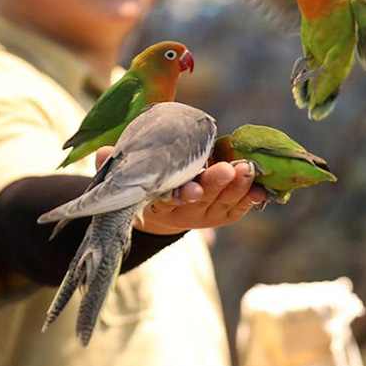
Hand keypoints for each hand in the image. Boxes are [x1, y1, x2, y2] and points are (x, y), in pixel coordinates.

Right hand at [95, 146, 266, 235]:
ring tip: (247, 168)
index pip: (172, 200)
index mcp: (161, 204)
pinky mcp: (223, 212)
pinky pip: (239, 208)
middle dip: (216, 185)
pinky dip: (250, 199)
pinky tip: (262, 188)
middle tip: (228, 169)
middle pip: (204, 200)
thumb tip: (104, 152)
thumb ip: (114, 166)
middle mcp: (186, 212)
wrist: (161, 210)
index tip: (192, 190)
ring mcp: (206, 214)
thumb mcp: (125, 177)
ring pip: (225, 203)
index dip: (183, 195)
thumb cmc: (144, 184)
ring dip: (238, 187)